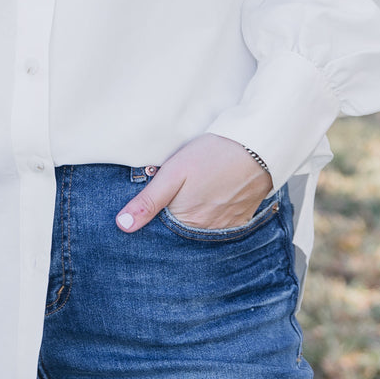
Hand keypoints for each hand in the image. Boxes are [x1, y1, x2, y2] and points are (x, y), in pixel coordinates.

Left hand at [115, 132, 272, 232]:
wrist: (257, 147)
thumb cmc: (213, 155)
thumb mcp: (173, 172)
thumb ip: (148, 200)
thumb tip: (123, 225)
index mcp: (187, 222)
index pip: (163, 231)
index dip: (156, 218)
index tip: (155, 204)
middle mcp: (208, 231)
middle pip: (184, 230)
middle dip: (175, 218)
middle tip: (178, 194)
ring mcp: (228, 225)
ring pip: (203, 227)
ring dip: (195, 216)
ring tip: (195, 194)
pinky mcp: (242, 217)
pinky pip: (222, 223)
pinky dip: (214, 214)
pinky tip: (212, 197)